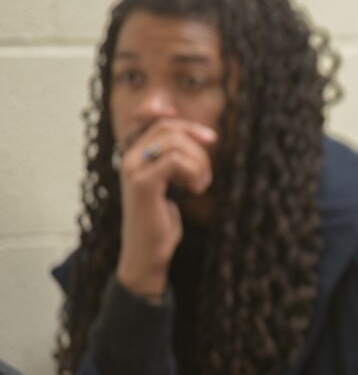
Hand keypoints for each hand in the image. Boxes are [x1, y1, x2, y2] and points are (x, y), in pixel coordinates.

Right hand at [116, 120, 216, 296]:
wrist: (146, 252)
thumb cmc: (160, 221)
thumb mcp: (170, 186)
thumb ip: (174, 162)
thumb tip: (199, 138)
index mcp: (135, 156)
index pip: (159, 123)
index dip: (186, 124)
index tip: (210, 139)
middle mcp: (130, 158)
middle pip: (169, 128)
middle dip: (197, 145)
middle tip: (207, 172)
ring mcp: (134, 169)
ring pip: (175, 143)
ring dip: (199, 162)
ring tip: (202, 184)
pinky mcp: (143, 183)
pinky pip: (177, 161)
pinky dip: (195, 172)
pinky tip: (197, 189)